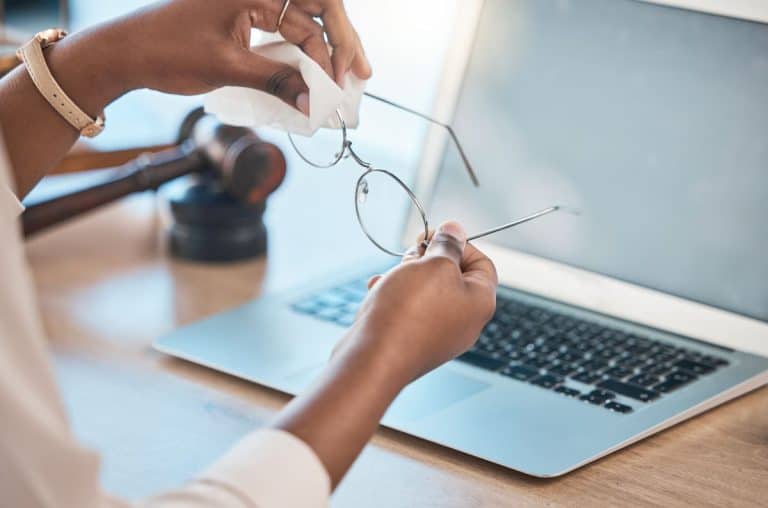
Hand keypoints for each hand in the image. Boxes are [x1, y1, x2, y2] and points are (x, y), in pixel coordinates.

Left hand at [57, 0, 371, 112]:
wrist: (126, 54)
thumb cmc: (167, 51)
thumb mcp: (226, 68)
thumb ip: (275, 80)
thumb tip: (313, 102)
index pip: (313, 11)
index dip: (334, 46)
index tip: (341, 80)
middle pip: (317, 12)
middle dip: (341, 44)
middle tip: (361, 75)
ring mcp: (252, 4)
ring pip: (303, 24)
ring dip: (325, 52)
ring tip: (344, 80)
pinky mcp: (245, 21)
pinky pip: (284, 35)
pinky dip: (301, 57)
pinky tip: (314, 77)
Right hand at [336, 221, 498, 383]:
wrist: (373, 358)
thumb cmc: (408, 311)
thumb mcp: (434, 264)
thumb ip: (448, 245)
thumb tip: (455, 230)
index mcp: (480, 303)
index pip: (482, 263)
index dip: (459, 244)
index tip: (432, 236)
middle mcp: (464, 322)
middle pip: (452, 276)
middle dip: (428, 260)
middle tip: (410, 258)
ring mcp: (438, 335)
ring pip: (426, 291)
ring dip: (406, 277)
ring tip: (390, 279)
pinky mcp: (413, 342)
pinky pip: (407, 310)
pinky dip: (394, 296)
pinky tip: (378, 292)